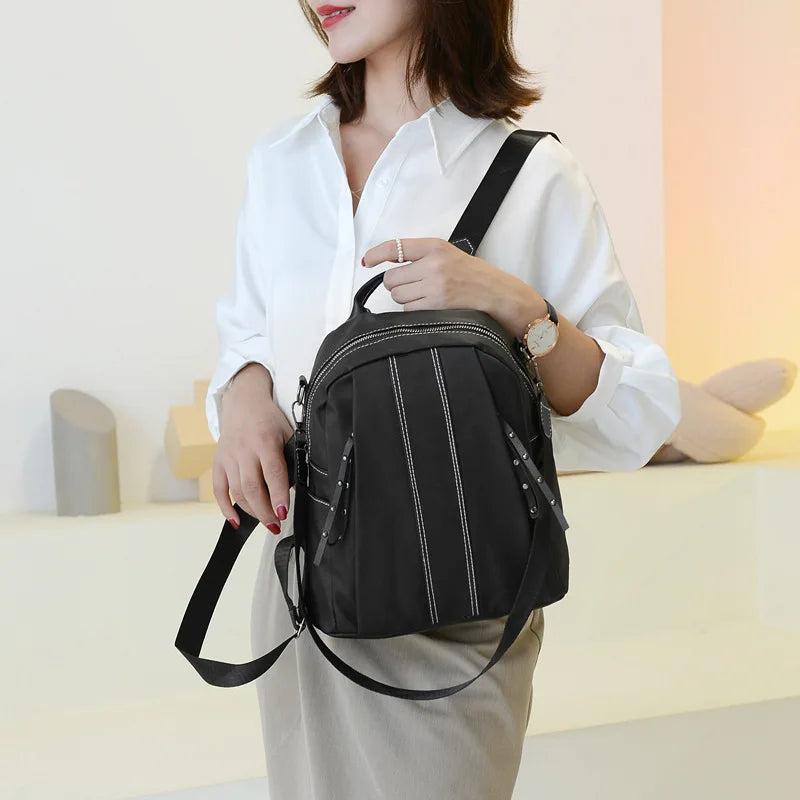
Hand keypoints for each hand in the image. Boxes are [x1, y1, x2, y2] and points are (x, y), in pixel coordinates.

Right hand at [212, 363, 293, 534]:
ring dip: (251, 511)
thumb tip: (293, 487)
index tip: (284, 512)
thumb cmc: (269, 420)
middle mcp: (244, 450)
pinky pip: (218, 489)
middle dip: (264, 511)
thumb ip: (290, 457)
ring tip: (266, 521)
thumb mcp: (287, 432)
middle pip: (251, 487)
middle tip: (276, 525)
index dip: (279, 495)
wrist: (243, 402)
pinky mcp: (218, 462)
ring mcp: (228, 457)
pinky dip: (225, 508)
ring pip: (236, 491)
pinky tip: (236, 521)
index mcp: (265, 441)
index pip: (273, 473)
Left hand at [361, 237, 546, 337]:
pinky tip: (430, 307)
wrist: (497, 293)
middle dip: (397, 285)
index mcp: (434, 246)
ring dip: (406, 299)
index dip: (376, 254)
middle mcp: (433, 263)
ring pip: (398, 296)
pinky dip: (414, 311)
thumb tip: (387, 267)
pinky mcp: (437, 304)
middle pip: (391, 279)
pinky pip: (409, 310)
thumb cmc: (472, 276)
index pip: (395, 247)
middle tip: (413, 287)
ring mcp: (435, 285)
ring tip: (426, 297)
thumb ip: (421, 258)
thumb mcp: (448, 256)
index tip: (367, 262)